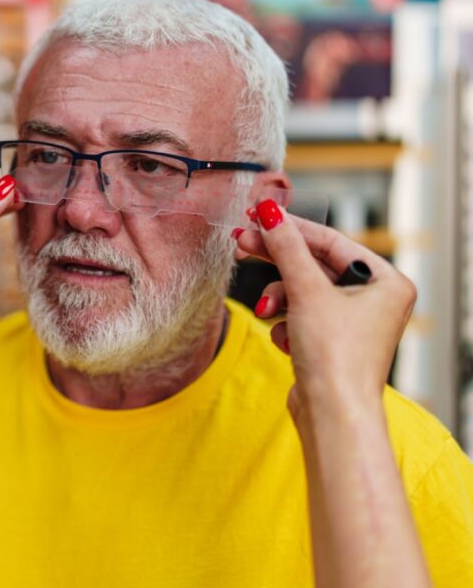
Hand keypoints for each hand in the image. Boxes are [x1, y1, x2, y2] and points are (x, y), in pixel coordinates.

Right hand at [234, 199, 415, 418]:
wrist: (332, 415)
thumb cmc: (336, 359)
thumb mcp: (306, 292)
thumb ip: (286, 248)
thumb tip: (269, 213)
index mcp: (385, 281)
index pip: (330, 241)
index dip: (291, 228)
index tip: (258, 216)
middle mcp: (374, 299)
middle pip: (314, 265)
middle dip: (277, 262)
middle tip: (242, 244)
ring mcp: (352, 322)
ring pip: (303, 291)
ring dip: (279, 301)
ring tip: (267, 313)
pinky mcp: (332, 341)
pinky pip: (301, 315)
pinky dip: (287, 323)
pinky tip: (285, 340)